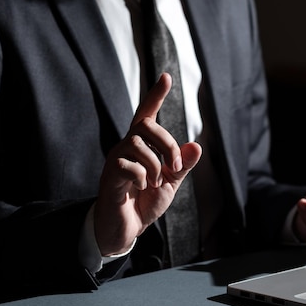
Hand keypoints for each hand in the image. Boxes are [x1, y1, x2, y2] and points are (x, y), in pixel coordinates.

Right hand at [94, 73, 201, 255]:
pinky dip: (141, 176)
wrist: (126, 229)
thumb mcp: (171, 183)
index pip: (147, 114)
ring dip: (155, 165)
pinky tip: (141, 187)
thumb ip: (182, 165)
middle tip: (174, 166)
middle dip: (166, 143)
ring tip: (156, 183)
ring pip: (137, 145)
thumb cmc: (145, 202)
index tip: (166, 76)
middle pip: (145, 125)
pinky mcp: (109, 176)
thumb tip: (196, 146)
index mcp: (142, 146)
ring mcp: (115, 160)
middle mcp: (126, 147)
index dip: (156, 95)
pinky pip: (126, 164)